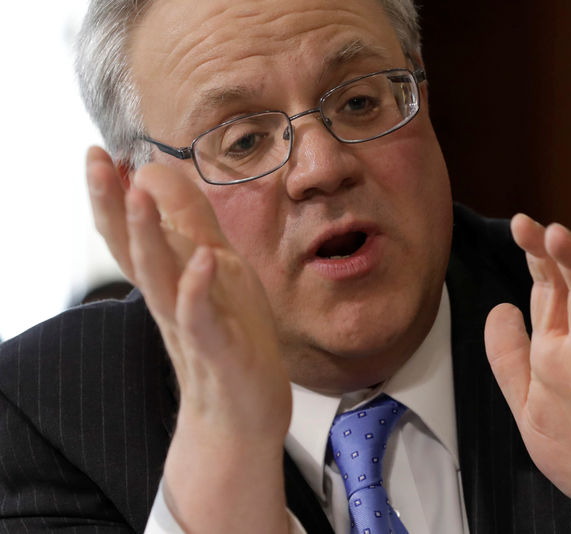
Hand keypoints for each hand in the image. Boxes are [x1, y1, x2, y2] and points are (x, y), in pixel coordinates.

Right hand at [86, 147, 290, 532]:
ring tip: (138, 193)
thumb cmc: (230, 333)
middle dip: (111, 205)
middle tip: (93, 160)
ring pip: (161, 277)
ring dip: (147, 236)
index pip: (131, 234)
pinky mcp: (218, 349)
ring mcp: (192, 324)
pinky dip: (198, 289)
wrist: (243, 409)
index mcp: (168, 280)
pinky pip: (202, 318)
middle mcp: (171, 299)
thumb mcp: (213, 268)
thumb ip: (190, 225)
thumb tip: (162, 177)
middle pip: (131, 249)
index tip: (99, 153)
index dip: (113, 197)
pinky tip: (204, 258)